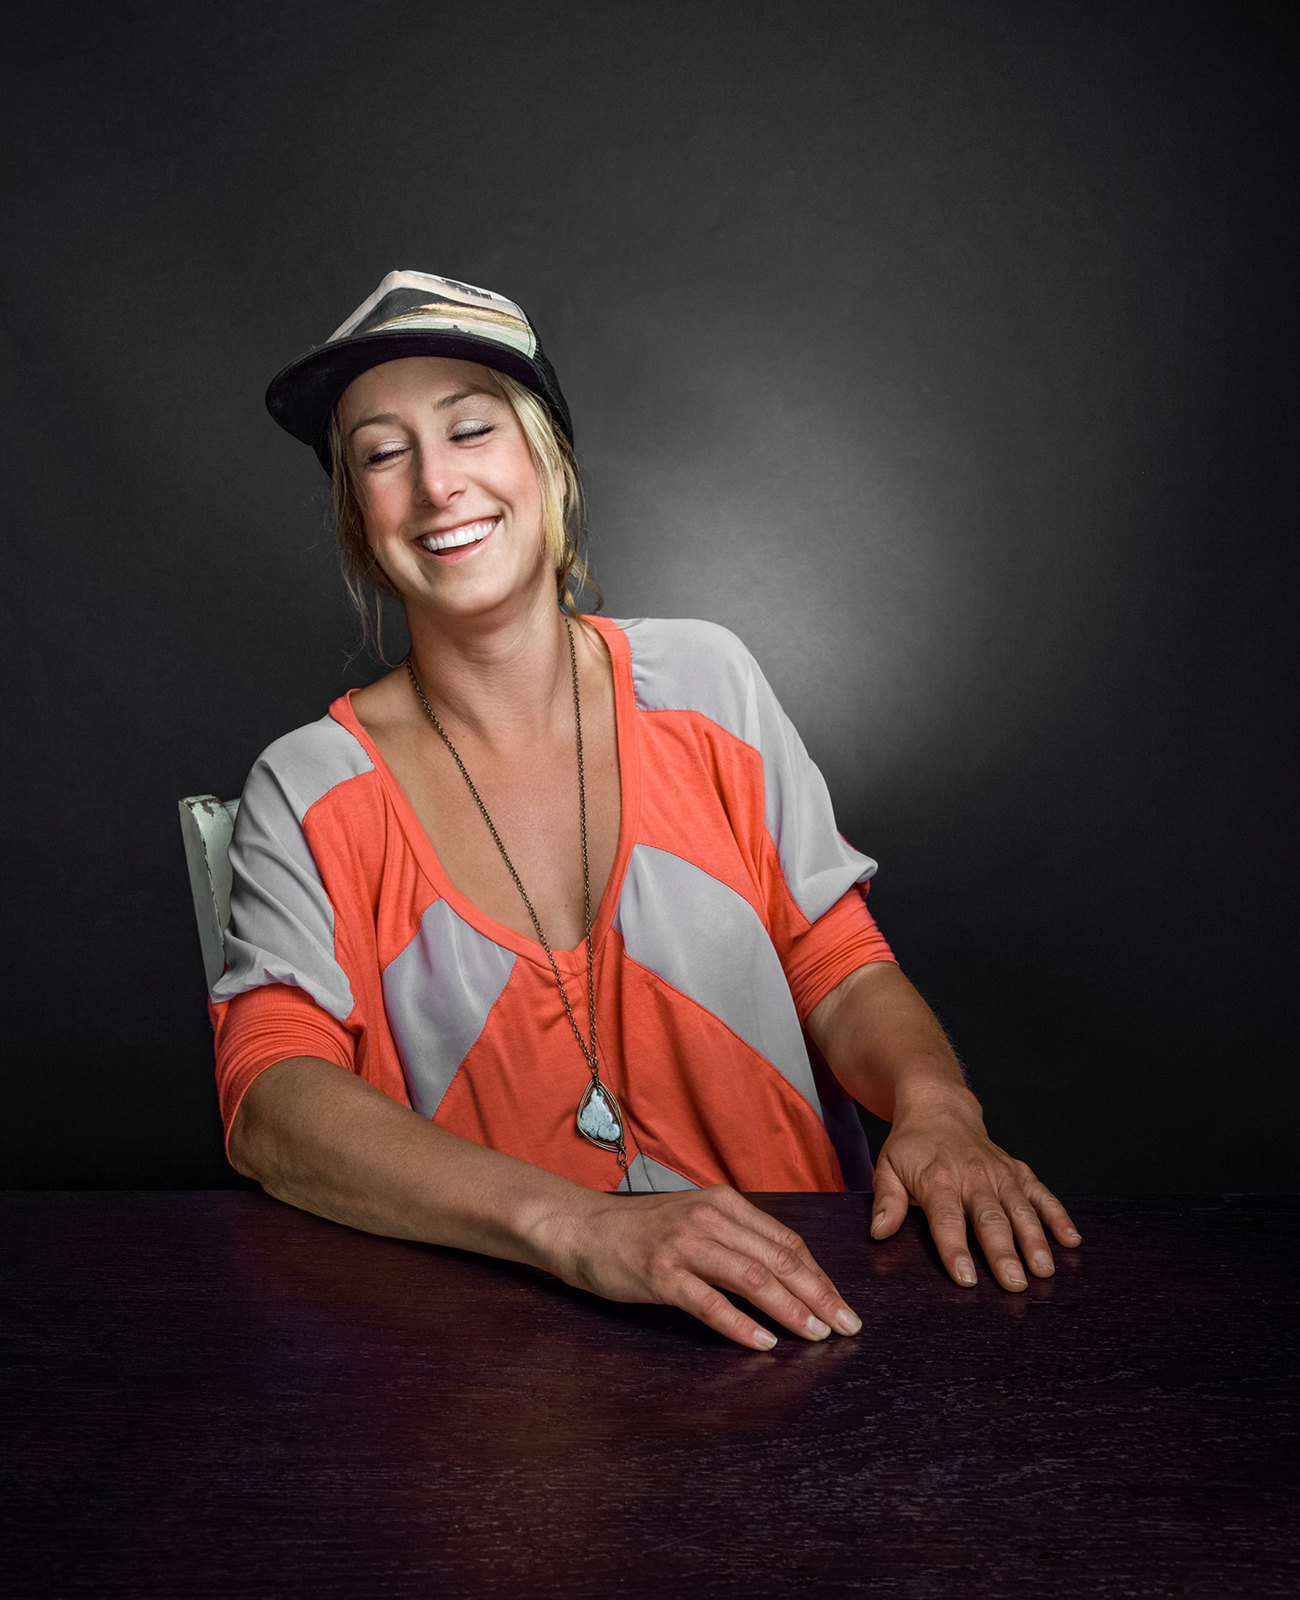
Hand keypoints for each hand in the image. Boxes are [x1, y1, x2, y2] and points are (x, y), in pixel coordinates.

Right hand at [548, 1185, 862, 1350]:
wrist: (580, 1228)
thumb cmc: (639, 1231)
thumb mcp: (694, 1221)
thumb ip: (734, 1240)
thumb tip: (785, 1275)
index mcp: (723, 1203)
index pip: (785, 1240)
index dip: (818, 1274)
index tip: (841, 1303)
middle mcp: (708, 1218)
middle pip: (777, 1258)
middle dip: (818, 1294)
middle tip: (847, 1325)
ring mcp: (683, 1244)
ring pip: (750, 1277)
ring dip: (789, 1308)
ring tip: (816, 1334)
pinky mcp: (660, 1272)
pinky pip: (708, 1300)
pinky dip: (739, 1324)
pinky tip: (762, 1342)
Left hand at [870, 1094, 1081, 1289]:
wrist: (939, 1107)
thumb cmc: (913, 1145)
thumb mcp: (888, 1168)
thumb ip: (886, 1202)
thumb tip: (879, 1233)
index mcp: (938, 1178)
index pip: (946, 1219)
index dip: (955, 1249)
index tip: (966, 1278)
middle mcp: (973, 1176)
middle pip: (989, 1218)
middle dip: (1004, 1252)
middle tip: (1015, 1283)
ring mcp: (999, 1173)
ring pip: (1020, 1208)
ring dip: (1034, 1239)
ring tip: (1044, 1270)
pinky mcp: (1017, 1171)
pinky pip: (1041, 1193)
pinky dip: (1058, 1215)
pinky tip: (1071, 1240)